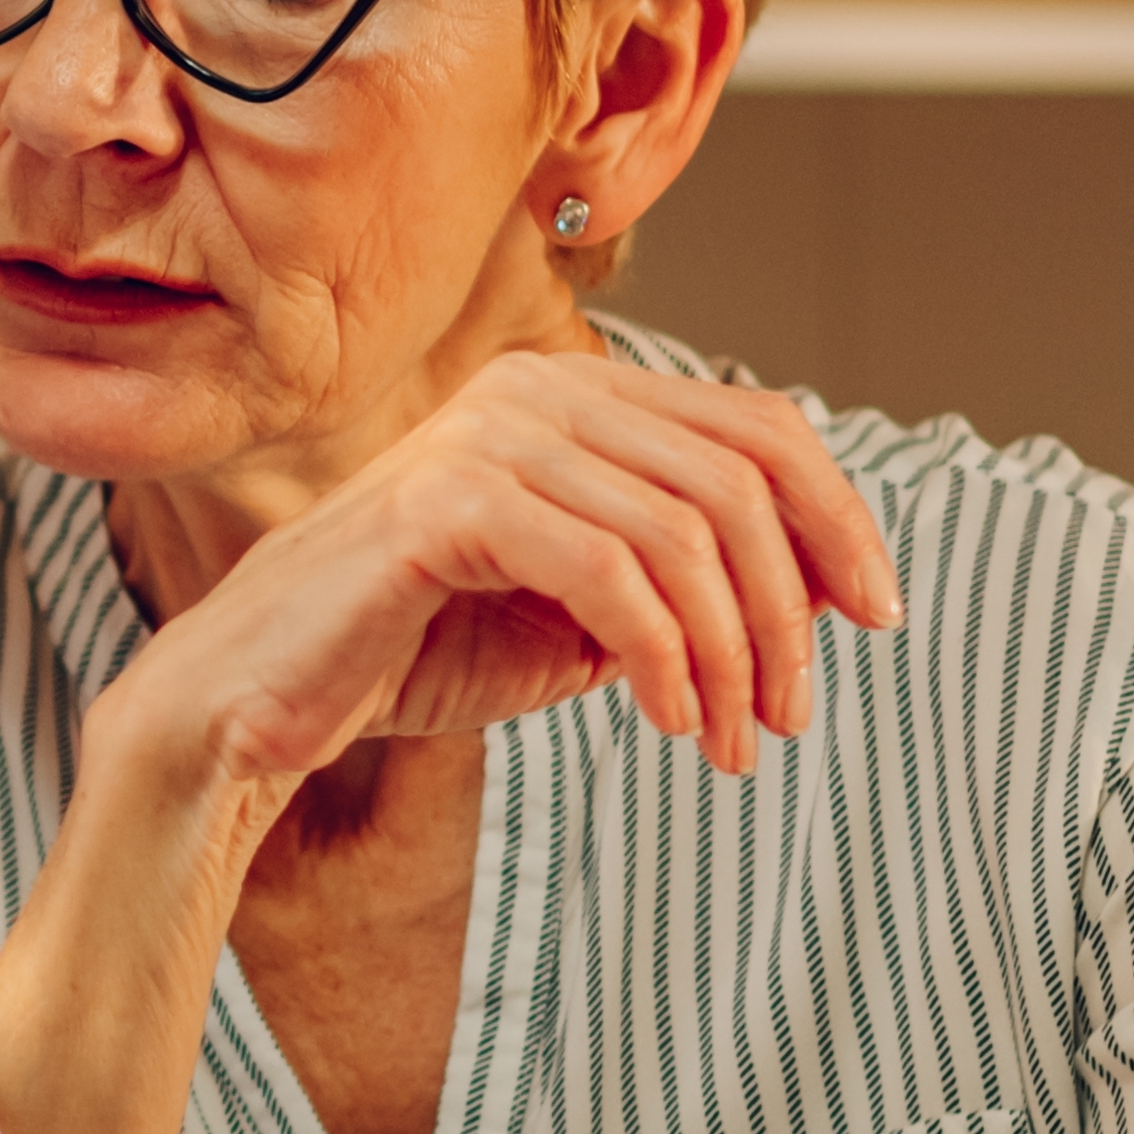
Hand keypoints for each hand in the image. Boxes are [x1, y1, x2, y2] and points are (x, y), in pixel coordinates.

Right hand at [101, 351, 895, 795]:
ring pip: (687, 533)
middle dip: (792, 608)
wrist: (256, 703)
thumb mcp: (579, 617)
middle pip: (741, 478)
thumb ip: (679, 585)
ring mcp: (488, 435)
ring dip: (734, 653)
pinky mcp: (448, 502)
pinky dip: (666, 660)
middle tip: (794, 714)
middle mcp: (537, 390)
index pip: (757, 427)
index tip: (877, 618)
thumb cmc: (408, 654)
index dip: (839, 517)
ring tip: (733, 743)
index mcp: (571, 394)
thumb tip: (824, 595)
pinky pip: (612, 576)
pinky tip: (670, 724)